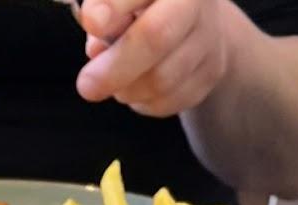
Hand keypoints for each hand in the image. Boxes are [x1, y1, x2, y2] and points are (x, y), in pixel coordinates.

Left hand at [76, 0, 231, 115]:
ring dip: (126, 89)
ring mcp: (209, 37)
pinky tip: (137, 87)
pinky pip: (168, 101)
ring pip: (160, 80)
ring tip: (114, 80)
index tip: (92, 22)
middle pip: (156, 36)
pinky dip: (143, 102)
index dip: (113, 5)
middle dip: (115, 67)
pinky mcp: (211, 72)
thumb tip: (97, 52)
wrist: (197, 22)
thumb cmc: (146, 8)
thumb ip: (105, 16)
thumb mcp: (122, 1)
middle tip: (86, 86)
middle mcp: (196, 0)